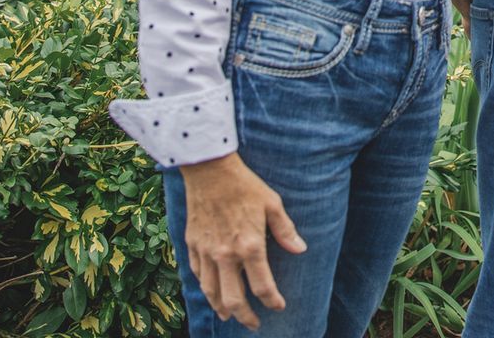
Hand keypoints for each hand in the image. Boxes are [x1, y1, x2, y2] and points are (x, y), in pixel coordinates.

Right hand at [178, 153, 305, 329]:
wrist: (210, 170)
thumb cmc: (244, 185)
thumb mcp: (272, 204)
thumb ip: (286, 230)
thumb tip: (300, 249)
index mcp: (250, 246)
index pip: (262, 286)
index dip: (272, 301)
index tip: (278, 306)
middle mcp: (226, 255)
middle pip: (234, 299)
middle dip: (245, 316)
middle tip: (253, 324)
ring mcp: (206, 252)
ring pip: (211, 292)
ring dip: (221, 308)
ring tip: (229, 316)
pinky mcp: (193, 245)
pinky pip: (198, 274)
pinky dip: (205, 287)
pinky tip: (211, 292)